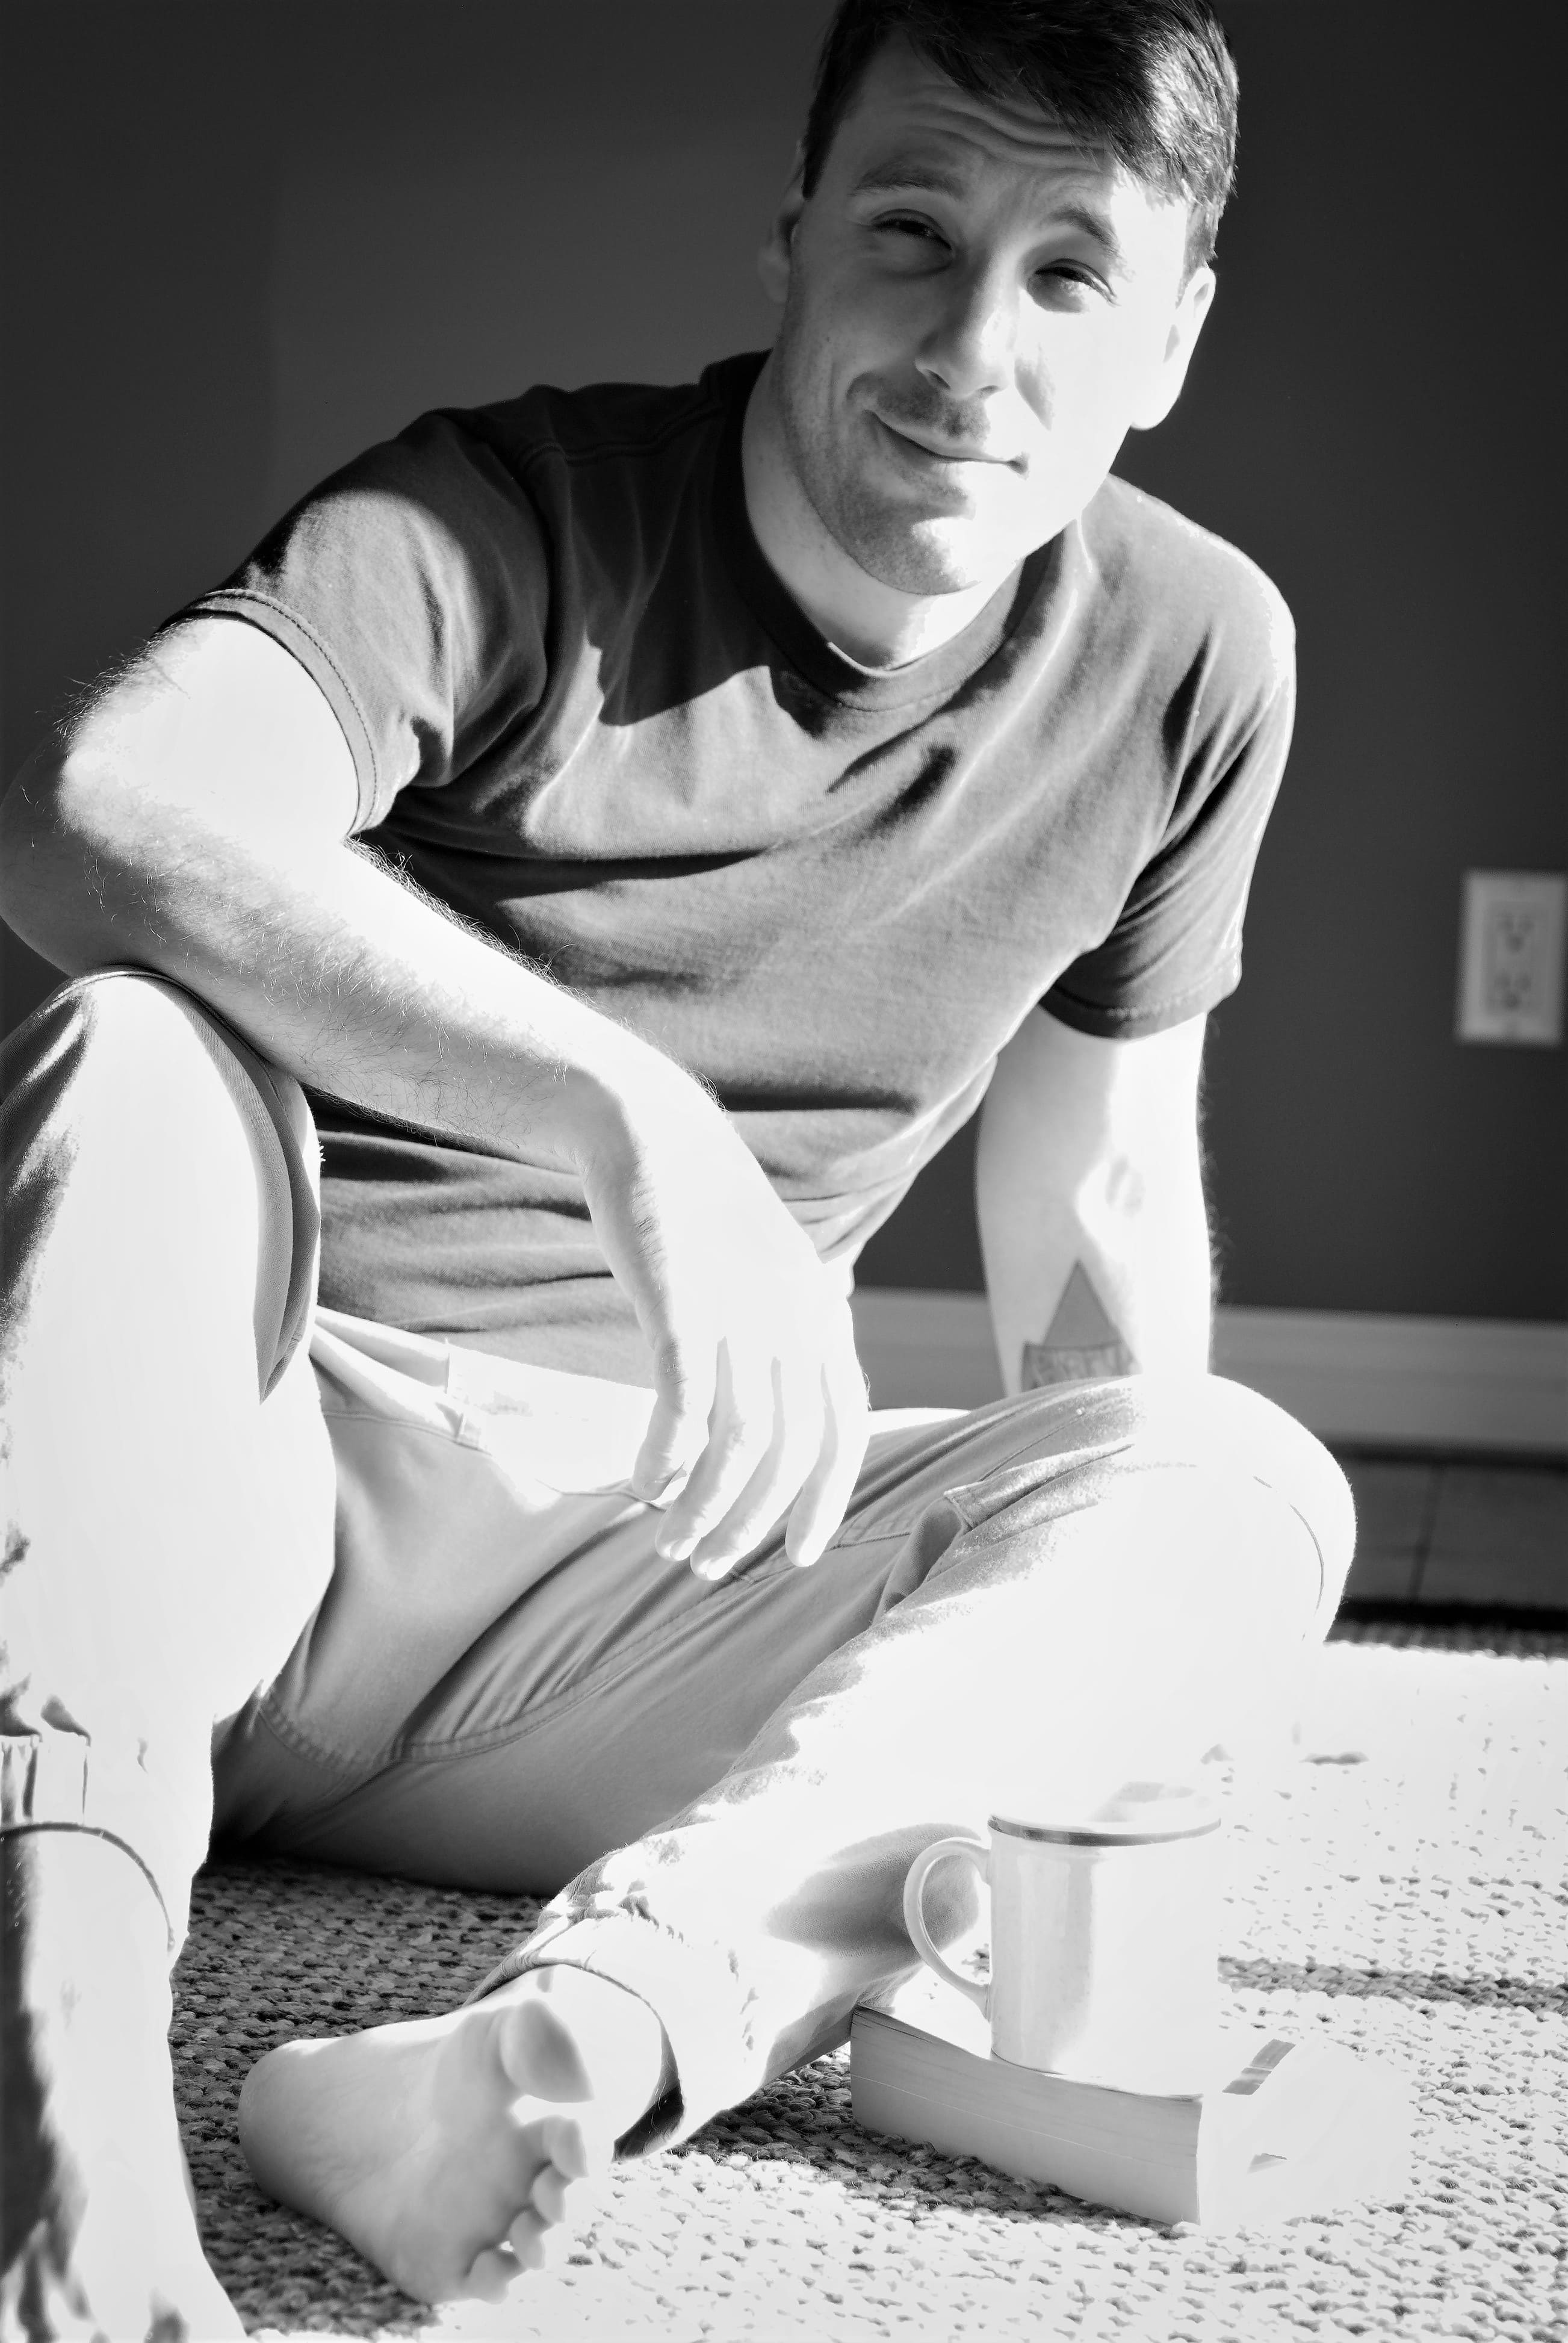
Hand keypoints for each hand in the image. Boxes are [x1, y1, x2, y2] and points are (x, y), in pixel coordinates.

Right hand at [574, 1069, 869, 1578]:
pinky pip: (682, 1410)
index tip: (794, 1556)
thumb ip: (783, 1335)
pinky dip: (665, 1460)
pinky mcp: (682, 1307)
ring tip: (669, 1544)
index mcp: (822, 1312)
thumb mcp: (766, 1271)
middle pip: (790, 1452)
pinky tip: (641, 1486)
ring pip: (739, 1444)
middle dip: (751, 1523)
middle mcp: (795, 1317)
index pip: (843, 1428)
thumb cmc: (699, 1209)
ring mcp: (742, 1312)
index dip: (824, 1500)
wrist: (650, 1129)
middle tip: (707, 1565)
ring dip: (705, 1508)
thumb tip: (782, 1416)